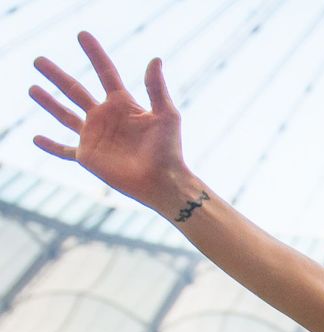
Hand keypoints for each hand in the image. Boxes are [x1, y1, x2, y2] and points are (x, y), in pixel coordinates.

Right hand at [30, 32, 187, 213]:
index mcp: (124, 105)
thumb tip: (155, 59)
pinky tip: (36, 138)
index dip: (94, 54)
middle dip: (57, 76)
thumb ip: (156, 88)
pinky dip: (50, 146)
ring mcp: (95, 137)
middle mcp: (106, 118)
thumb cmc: (168, 149)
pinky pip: (64, 151)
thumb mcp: (166, 115)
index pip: (105, 73)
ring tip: (33, 88)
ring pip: (65, 115)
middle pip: (75, 91)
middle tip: (38, 60)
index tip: (82, 35)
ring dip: (48, 102)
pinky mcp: (88, 157)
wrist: (163, 181)